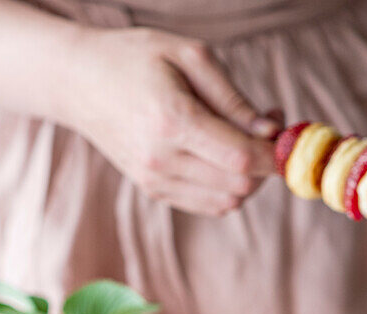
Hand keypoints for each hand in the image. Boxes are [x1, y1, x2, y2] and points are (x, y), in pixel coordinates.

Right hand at [69, 26, 279, 213]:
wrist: (78, 82)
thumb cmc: (135, 57)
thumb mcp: (188, 55)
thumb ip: (233, 97)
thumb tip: (270, 132)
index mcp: (171, 120)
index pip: (240, 158)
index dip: (274, 155)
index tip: (288, 137)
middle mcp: (162, 159)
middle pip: (239, 186)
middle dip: (264, 166)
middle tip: (266, 129)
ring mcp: (156, 180)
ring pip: (228, 201)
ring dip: (248, 178)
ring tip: (242, 139)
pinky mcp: (154, 190)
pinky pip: (210, 205)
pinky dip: (228, 187)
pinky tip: (223, 156)